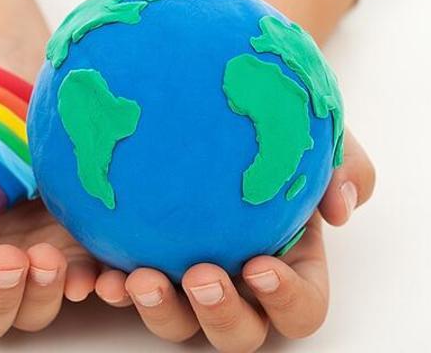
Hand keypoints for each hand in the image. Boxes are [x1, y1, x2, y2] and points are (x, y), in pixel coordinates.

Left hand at [95, 129, 374, 351]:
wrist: (200, 101)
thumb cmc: (269, 124)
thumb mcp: (311, 127)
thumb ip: (341, 160)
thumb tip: (342, 204)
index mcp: (285, 265)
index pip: (300, 306)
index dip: (286, 300)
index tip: (259, 265)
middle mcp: (235, 284)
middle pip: (237, 332)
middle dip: (221, 315)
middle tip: (199, 276)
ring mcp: (183, 280)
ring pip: (176, 322)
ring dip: (157, 310)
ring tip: (136, 278)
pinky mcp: (137, 263)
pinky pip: (122, 291)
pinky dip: (106, 289)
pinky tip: (89, 276)